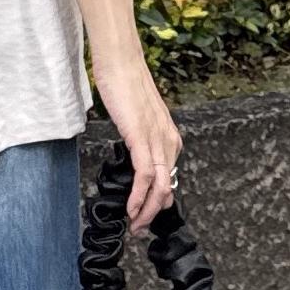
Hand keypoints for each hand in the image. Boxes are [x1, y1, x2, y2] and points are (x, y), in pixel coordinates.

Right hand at [92, 54, 181, 235]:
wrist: (120, 61)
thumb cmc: (124, 84)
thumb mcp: (136, 117)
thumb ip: (140, 137)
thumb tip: (134, 152)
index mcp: (169, 136)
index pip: (168, 178)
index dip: (158, 201)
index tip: (144, 214)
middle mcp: (169, 140)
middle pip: (167, 186)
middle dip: (154, 213)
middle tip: (139, 228)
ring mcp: (157, 139)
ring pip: (159, 185)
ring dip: (147, 210)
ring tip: (135, 225)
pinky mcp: (142, 136)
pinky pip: (145, 175)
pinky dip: (139, 196)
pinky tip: (131, 207)